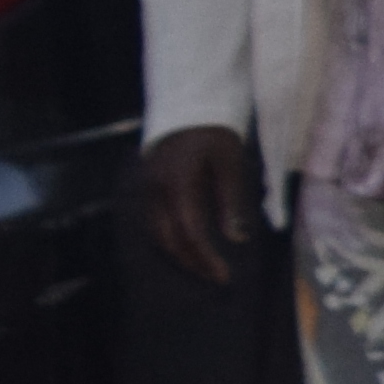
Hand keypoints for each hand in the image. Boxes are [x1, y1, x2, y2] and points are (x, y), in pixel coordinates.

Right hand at [135, 125, 262, 288]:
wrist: (188, 107)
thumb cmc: (215, 133)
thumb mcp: (230, 162)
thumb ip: (230, 200)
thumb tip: (235, 238)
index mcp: (177, 183)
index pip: (189, 232)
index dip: (205, 257)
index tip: (224, 275)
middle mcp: (155, 190)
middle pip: (168, 239)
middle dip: (191, 262)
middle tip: (216, 277)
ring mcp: (147, 189)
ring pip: (156, 234)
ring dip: (179, 255)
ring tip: (204, 268)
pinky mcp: (147, 188)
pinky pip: (154, 223)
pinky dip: (170, 241)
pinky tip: (188, 248)